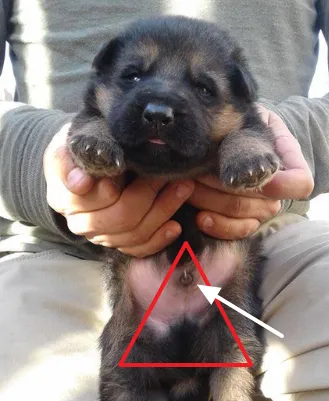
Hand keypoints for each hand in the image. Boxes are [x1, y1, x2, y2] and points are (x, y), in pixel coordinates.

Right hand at [45, 123, 193, 256]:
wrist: (85, 164)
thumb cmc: (82, 149)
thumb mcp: (71, 143)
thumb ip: (75, 157)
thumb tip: (80, 183)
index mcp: (64, 197)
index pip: (97, 197)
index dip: (122, 184)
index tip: (141, 167)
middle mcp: (80, 223)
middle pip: (122, 218)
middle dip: (152, 195)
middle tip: (172, 175)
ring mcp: (101, 236)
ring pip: (135, 234)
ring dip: (164, 211)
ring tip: (184, 188)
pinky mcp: (119, 244)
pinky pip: (140, 249)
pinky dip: (160, 239)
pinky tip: (176, 226)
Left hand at [186, 105, 313, 239]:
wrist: (231, 134)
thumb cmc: (244, 122)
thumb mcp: (254, 115)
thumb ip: (256, 124)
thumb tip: (245, 137)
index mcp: (288, 163)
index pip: (301, 184)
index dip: (280, 185)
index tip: (249, 173)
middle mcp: (279, 191)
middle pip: (264, 203)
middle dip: (225, 188)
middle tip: (198, 172)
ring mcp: (263, 208)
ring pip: (244, 215)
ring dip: (213, 201)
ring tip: (190, 185)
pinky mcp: (245, 221)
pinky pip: (237, 231)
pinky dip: (218, 226)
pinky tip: (200, 216)